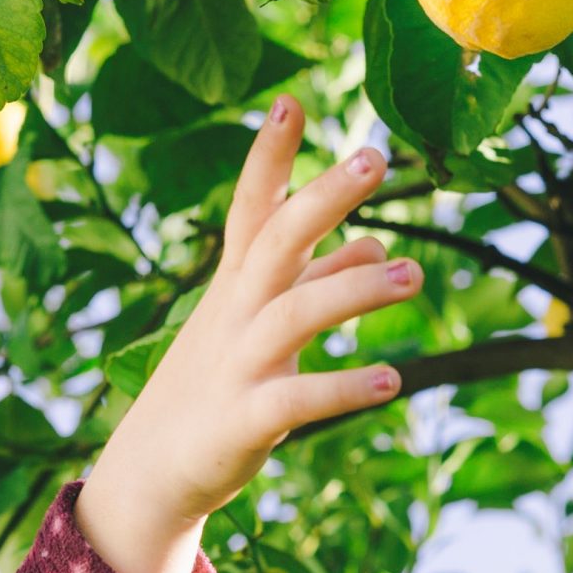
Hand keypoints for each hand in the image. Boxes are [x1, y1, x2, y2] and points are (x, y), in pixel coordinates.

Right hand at [77, 95, 419, 572]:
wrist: (156, 471)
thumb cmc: (215, 384)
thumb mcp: (261, 322)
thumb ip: (319, 279)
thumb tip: (377, 240)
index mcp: (236, 284)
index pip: (250, 208)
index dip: (269, 158)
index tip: (289, 101)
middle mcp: (233, 313)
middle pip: (275, 241)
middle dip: (321, 196)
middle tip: (375, 157)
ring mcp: (237, 364)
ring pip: (294, 314)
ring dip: (355, 290)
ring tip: (416, 274)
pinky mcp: (246, 420)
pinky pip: (297, 399)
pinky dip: (344, 387)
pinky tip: (392, 381)